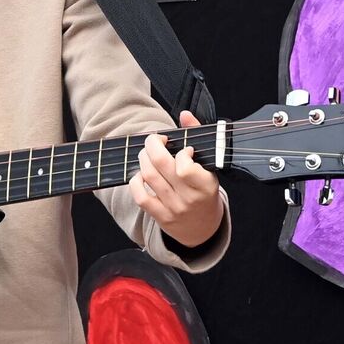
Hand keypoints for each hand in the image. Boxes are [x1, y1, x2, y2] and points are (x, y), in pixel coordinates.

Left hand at [129, 110, 223, 248]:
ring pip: (148, 176)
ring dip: (143, 158)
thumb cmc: (204, 190)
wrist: (203, 228)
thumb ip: (197, 136)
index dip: (181, 152)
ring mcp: (173, 208)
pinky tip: (141, 175)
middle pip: (160, 164)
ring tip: (148, 154)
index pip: (185, 166)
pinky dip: (135, 181)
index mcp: (205, 185)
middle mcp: (189, 198)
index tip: (184, 150)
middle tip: (155, 140)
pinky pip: (140, 196)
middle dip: (152, 144)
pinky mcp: (160, 216)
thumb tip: (185, 114)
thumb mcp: (209, 166)